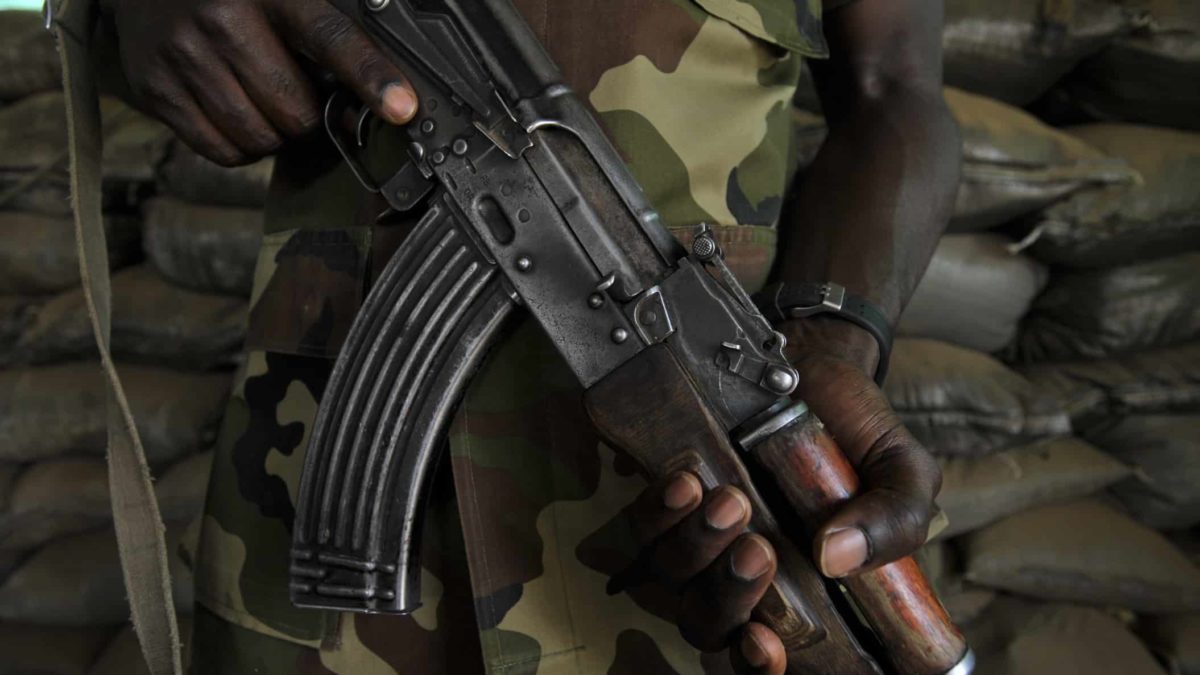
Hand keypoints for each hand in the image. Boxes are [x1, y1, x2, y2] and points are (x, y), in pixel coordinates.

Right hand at [100, 0, 418, 165]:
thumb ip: (327, 30)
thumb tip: (378, 93)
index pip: (331, 38)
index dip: (371, 76)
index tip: (402, 108)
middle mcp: (222, 20)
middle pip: (294, 110)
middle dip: (308, 114)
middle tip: (299, 92)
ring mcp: (183, 56)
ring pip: (259, 138)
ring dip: (275, 133)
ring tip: (265, 99)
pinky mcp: (155, 88)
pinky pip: (220, 151)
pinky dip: (240, 146)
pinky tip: (238, 112)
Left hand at [621, 317, 940, 673]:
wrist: (818, 363)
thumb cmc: (860, 432)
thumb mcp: (903, 474)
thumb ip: (894, 520)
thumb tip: (837, 558)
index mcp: (806, 591)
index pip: (767, 654)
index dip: (756, 665)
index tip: (763, 642)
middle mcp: (747, 575)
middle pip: (710, 624)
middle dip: (727, 597)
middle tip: (759, 549)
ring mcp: (703, 537)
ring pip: (672, 575)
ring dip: (694, 548)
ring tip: (730, 501)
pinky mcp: (671, 495)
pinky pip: (644, 522)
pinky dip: (659, 510)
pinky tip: (687, 483)